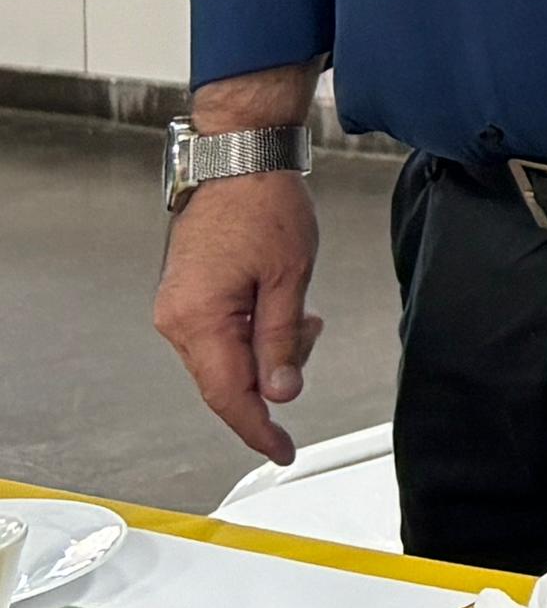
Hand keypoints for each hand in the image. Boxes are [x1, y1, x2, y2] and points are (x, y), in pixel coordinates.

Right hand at [156, 167, 323, 465]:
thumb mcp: (289, 276)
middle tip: (308, 328)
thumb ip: (282, 340)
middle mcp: (176, 319)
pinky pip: (222, 332)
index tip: (281, 450)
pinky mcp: (186, 295)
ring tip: (298, 306)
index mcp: (197, 320)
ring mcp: (177, 307)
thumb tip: (281, 392)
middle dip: (275, 369)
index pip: (227, 396)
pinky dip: (255, 328)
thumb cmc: (263, 204)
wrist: (239, 157)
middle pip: (228, 378)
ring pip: (228, 355)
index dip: (257, 428)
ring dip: (269, 343)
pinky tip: (279, 302)